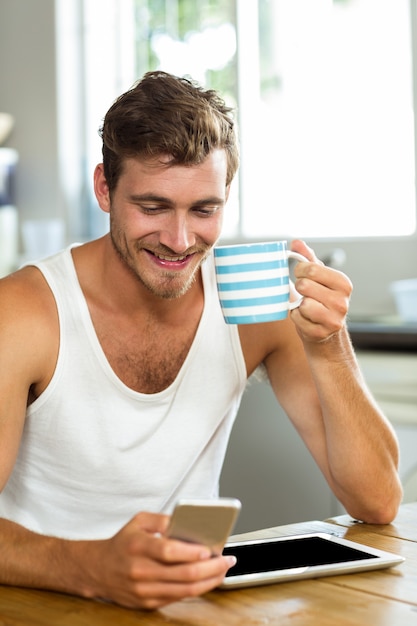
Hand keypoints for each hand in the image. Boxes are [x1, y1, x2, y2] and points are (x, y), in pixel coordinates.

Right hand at [80, 512, 235, 609]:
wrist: (98, 570)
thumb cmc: (123, 543)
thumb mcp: (138, 521)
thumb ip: (162, 519)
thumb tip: (186, 523)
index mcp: (137, 546)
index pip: (168, 551)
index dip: (191, 552)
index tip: (209, 549)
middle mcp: (140, 571)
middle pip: (183, 574)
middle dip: (211, 568)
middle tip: (227, 560)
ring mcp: (144, 590)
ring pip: (184, 590)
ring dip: (209, 581)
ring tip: (222, 570)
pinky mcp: (148, 603)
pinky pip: (178, 598)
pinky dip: (197, 590)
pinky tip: (208, 580)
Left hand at [289, 239, 351, 342]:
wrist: (325, 332)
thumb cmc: (319, 300)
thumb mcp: (317, 278)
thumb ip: (307, 258)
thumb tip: (296, 242)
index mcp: (343, 283)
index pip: (311, 268)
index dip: (300, 271)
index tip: (303, 276)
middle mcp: (342, 302)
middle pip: (304, 285)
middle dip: (299, 288)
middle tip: (305, 294)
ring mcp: (334, 319)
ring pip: (302, 303)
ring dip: (298, 305)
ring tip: (306, 307)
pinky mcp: (321, 333)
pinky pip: (297, 318)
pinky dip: (296, 318)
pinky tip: (306, 319)